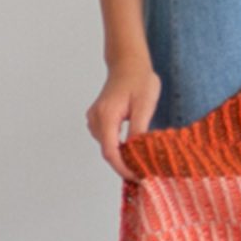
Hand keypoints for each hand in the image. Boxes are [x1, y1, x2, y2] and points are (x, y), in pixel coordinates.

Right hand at [87, 56, 160, 180]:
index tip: (138, 177)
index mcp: (106, 115)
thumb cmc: (139, 79)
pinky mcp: (99, 118)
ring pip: (107, 146)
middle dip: (124, 165)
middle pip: (108, 151)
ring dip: (122, 157)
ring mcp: (95, 118)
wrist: (128, 63)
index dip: (123, 168)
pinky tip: (133, 149)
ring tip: (142, 162)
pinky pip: (107, 139)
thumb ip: (139, 129)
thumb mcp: (145, 104)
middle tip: (144, 173)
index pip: (110, 151)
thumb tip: (136, 152)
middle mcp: (96, 118)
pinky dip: (119, 147)